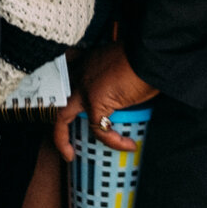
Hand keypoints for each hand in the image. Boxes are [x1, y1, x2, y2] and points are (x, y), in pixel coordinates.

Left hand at [52, 42, 159, 160]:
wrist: (151, 53)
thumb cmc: (146, 58)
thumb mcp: (125, 66)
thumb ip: (116, 81)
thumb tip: (124, 98)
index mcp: (87, 62)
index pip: (69, 77)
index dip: (68, 93)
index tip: (75, 107)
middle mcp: (81, 73)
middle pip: (57, 99)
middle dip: (56, 122)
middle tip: (62, 140)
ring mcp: (85, 87)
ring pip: (62, 116)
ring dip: (62, 138)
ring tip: (70, 154)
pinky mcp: (95, 100)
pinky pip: (99, 128)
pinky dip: (113, 141)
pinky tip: (127, 145)